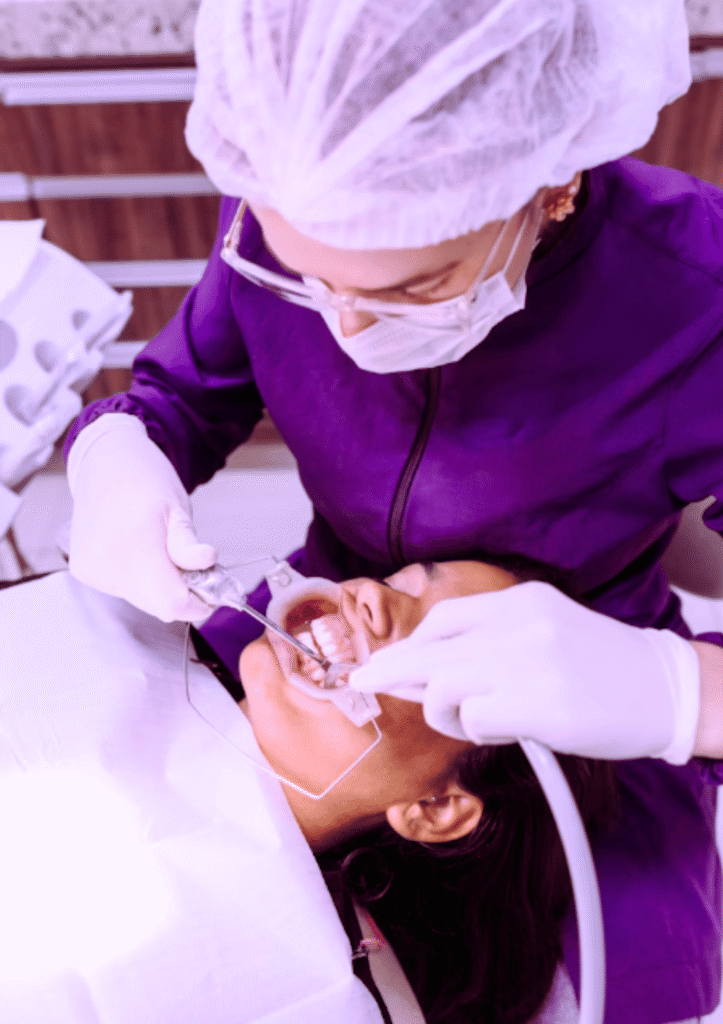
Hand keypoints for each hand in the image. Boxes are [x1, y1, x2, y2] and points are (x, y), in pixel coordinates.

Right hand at [67, 414, 216, 621]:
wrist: (104, 463)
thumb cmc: (146, 480)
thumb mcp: (178, 508)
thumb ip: (189, 544)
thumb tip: (206, 563)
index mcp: (136, 543)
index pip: (171, 603)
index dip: (197, 604)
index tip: (210, 594)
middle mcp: (108, 561)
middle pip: (157, 606)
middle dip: (180, 594)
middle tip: (189, 568)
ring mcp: (92, 569)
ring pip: (141, 600)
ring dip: (158, 586)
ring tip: (159, 551)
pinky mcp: (84, 571)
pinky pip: (122, 590)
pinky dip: (137, 580)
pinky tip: (135, 551)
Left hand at [350, 582, 700, 763]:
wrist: (663, 689)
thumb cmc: (599, 665)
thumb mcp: (545, 630)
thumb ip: (488, 641)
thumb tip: (420, 668)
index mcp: (521, 600)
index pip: (444, 618)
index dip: (407, 644)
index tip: (382, 661)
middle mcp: (521, 625)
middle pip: (429, 649)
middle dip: (389, 671)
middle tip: (362, 683)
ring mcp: (530, 664)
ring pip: (443, 686)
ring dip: (442, 710)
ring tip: (467, 720)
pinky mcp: (541, 707)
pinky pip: (474, 720)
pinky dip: (476, 730)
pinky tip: (502, 729)